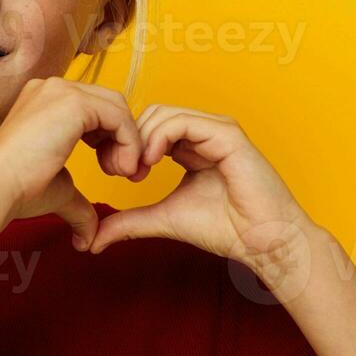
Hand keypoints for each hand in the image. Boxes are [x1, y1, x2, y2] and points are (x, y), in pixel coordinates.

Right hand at [0, 77, 149, 248]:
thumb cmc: (18, 189)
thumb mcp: (58, 187)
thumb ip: (79, 201)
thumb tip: (87, 238)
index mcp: (43, 100)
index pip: (94, 108)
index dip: (110, 138)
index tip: (112, 169)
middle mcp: (51, 88)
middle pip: (108, 103)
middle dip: (123, 137)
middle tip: (121, 172)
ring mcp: (61, 91)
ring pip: (116, 108)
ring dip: (128, 142)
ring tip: (120, 172)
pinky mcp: (73, 102)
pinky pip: (118, 116)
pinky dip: (129, 142)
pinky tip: (119, 168)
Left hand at [87, 105, 312, 271]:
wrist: (262, 242)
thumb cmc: (223, 229)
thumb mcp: (163, 219)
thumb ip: (129, 222)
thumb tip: (93, 240)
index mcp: (190, 146)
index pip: (147, 126)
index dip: (125, 144)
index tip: (114, 174)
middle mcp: (203, 133)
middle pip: (150, 115)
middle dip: (128, 139)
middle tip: (119, 171)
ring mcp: (216, 130)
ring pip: (163, 114)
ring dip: (140, 139)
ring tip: (135, 170)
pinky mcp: (228, 134)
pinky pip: (183, 122)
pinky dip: (159, 137)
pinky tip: (151, 162)